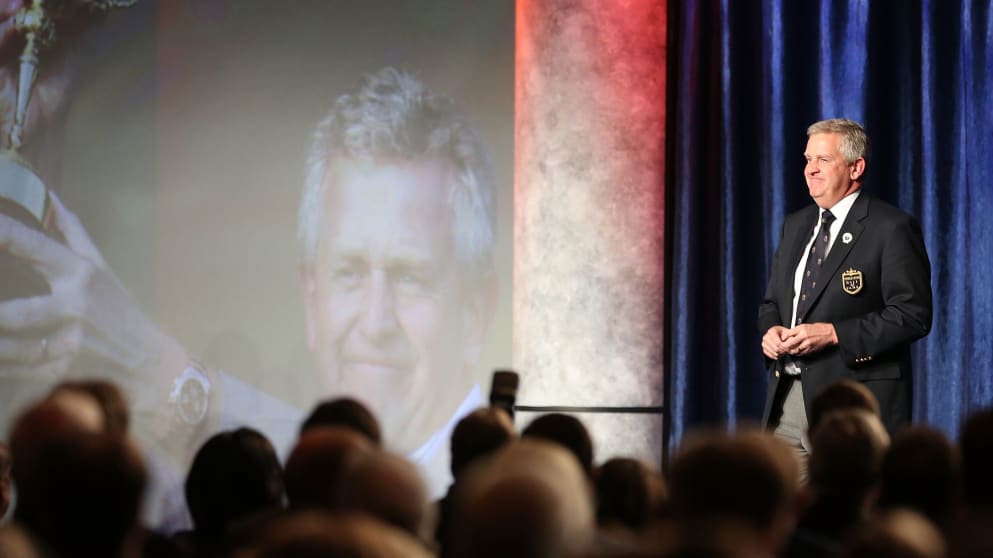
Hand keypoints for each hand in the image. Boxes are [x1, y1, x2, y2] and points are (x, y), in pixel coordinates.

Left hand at [0, 192, 184, 415]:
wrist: (148, 359)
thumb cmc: (120, 310)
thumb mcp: (102, 269)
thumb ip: (74, 234)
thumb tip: (52, 198)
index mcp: (81, 275)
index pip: (34, 247)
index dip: (4, 232)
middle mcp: (75, 308)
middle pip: (20, 313)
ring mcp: (69, 344)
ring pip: (16, 348)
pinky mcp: (63, 371)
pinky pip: (19, 370)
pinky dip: (1, 363)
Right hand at [761, 325, 790, 359]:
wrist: (780, 334)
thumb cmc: (784, 333)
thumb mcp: (788, 332)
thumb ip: (788, 334)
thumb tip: (783, 338)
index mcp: (771, 331)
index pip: (778, 343)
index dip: (784, 347)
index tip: (788, 348)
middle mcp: (766, 337)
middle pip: (775, 349)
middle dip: (782, 351)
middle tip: (786, 351)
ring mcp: (764, 343)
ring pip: (772, 352)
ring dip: (779, 354)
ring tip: (783, 352)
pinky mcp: (763, 348)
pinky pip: (769, 354)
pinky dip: (774, 356)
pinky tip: (779, 355)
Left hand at [782, 322, 837, 356]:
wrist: (829, 334)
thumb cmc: (818, 329)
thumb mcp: (805, 325)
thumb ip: (796, 330)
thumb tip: (787, 334)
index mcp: (802, 330)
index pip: (788, 334)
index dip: (783, 338)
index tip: (782, 339)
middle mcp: (804, 337)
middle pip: (789, 344)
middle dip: (785, 346)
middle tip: (783, 346)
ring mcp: (807, 344)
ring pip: (794, 350)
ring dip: (790, 351)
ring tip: (789, 349)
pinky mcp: (810, 350)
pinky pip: (801, 353)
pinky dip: (797, 353)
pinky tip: (796, 351)